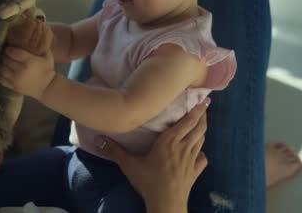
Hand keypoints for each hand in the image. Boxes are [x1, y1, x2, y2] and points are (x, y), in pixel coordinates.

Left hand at [0, 47, 55, 99]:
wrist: (47, 87)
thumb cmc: (47, 70)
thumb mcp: (47, 56)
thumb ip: (41, 46)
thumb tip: (36, 35)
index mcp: (28, 61)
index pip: (12, 52)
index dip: (9, 49)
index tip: (10, 48)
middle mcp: (20, 70)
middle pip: (5, 59)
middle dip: (5, 56)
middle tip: (6, 54)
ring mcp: (15, 80)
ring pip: (1, 68)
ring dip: (2, 64)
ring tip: (4, 62)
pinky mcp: (12, 86)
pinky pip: (0, 78)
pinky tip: (2, 70)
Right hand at [96, 98, 209, 212]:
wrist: (166, 203)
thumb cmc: (148, 181)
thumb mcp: (129, 164)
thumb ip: (114, 150)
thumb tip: (97, 138)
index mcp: (169, 141)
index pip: (187, 121)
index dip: (196, 110)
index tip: (202, 99)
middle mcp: (183, 147)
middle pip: (198, 128)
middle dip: (202, 116)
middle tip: (204, 106)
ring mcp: (191, 160)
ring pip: (201, 140)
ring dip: (203, 130)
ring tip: (202, 122)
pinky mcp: (195, 172)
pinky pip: (202, 159)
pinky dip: (202, 152)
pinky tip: (198, 152)